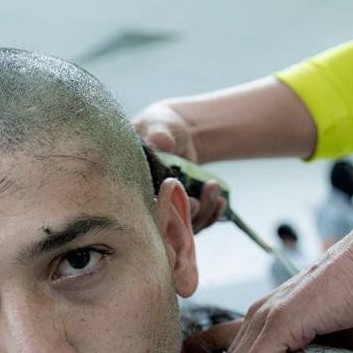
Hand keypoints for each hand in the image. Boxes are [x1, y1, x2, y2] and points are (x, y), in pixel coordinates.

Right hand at [132, 101, 225, 231]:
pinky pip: (199, 221)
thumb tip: (161, 142)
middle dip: (181, 217)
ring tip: (212, 187)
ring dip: (202, 211)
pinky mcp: (186, 211)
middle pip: (163, 225)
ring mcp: (168, 209)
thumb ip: (159, 135)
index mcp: (131, 185)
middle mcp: (147, 202)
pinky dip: (212, 214)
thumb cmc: (160, 127)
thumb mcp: (158, 126)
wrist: (177, 132)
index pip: (139, 207)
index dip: (155, 210)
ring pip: (184, 226)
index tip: (168, 199)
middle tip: (195, 203)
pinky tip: (221, 200)